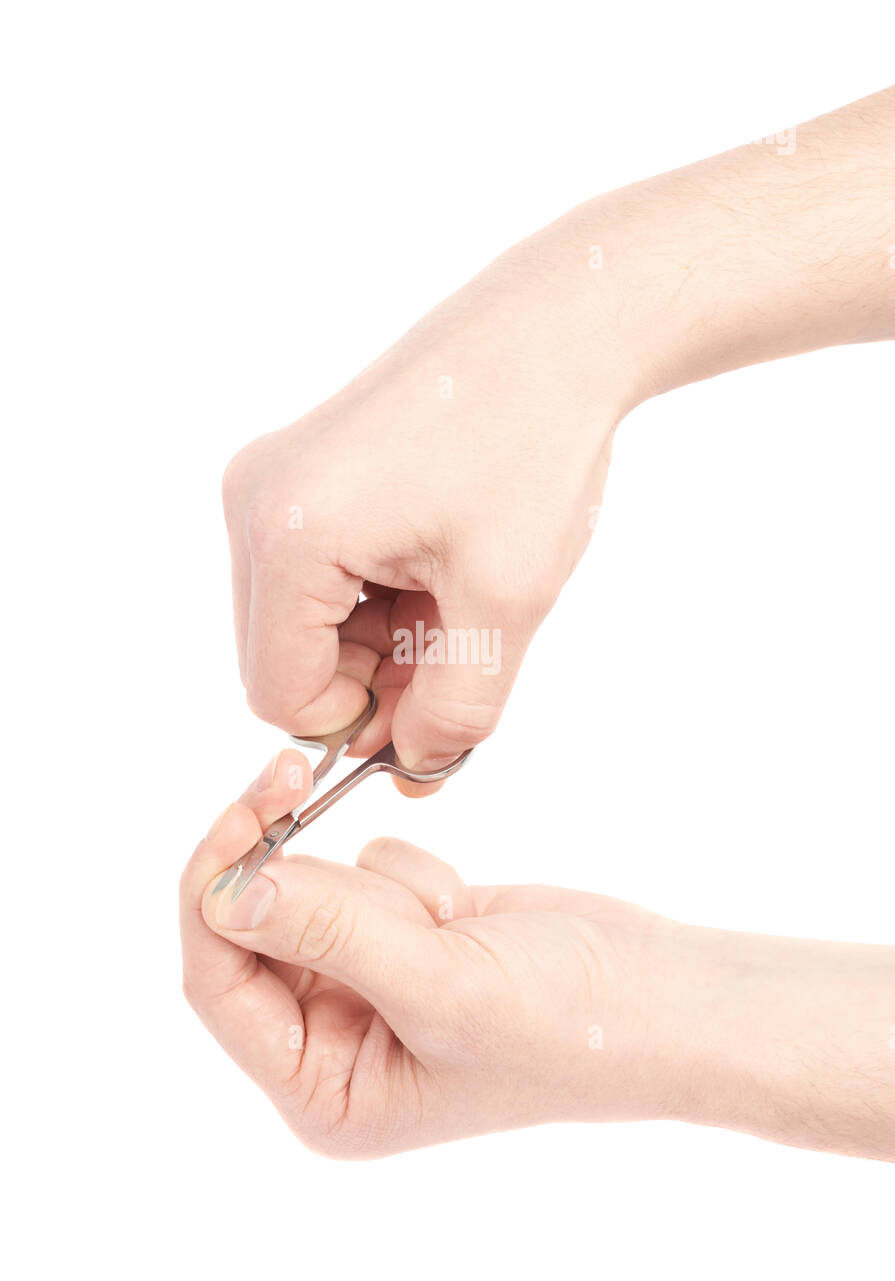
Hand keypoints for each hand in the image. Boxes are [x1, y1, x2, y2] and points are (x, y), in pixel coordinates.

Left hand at [182, 753, 894, 1160]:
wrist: (665, 995)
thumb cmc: (569, 1023)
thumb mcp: (443, 988)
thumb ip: (329, 933)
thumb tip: (224, 891)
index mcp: (325, 1089)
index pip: (219, 984)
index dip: (214, 893)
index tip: (240, 813)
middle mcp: (332, 1042)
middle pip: (253, 926)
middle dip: (292, 865)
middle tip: (297, 775)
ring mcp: (368, 983)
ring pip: (310, 886)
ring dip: (376, 881)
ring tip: (454, 919)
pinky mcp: (403, 933)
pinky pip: (363, 868)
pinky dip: (413, 873)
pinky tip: (469, 909)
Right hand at [222, 89, 894, 775]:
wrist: (556, 330)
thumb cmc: (531, 446)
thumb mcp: (504, 604)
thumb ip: (458, 711)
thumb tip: (417, 768)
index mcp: (286, 536)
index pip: (280, 695)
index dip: (357, 725)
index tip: (433, 712)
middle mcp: (254, 503)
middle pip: (287, 660)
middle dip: (374, 680)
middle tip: (464, 653)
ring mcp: (272, 482)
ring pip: (309, 623)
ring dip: (383, 639)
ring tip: (464, 599)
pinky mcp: (302, 473)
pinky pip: (321, 578)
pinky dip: (380, 597)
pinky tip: (443, 567)